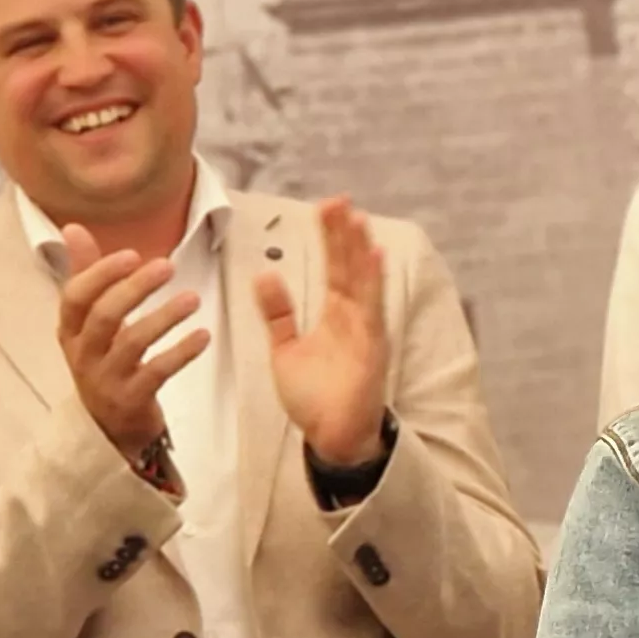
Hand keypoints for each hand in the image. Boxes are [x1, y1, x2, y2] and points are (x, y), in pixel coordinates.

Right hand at [52, 226, 205, 454]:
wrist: (108, 427)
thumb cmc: (103, 360)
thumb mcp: (90, 320)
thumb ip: (86, 274)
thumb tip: (72, 227)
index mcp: (70, 330)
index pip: (76, 296)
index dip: (102, 273)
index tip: (133, 254)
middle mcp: (82, 354)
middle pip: (103, 316)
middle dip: (135, 289)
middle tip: (168, 266)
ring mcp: (106, 379)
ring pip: (131, 343)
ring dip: (164, 317)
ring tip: (194, 298)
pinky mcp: (131, 400)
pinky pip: (157, 373)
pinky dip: (181, 352)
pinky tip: (203, 336)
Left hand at [258, 198, 391, 468]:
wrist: (331, 437)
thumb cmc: (315, 398)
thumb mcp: (285, 349)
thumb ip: (278, 313)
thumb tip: (264, 275)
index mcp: (336, 315)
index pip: (335, 267)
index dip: (330, 238)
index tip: (324, 208)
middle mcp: (355, 317)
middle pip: (350, 267)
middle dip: (344, 234)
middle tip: (338, 201)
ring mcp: (366, 331)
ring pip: (363, 281)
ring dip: (360, 250)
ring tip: (356, 219)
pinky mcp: (371, 348)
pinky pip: (371, 309)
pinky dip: (373, 283)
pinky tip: (374, 257)